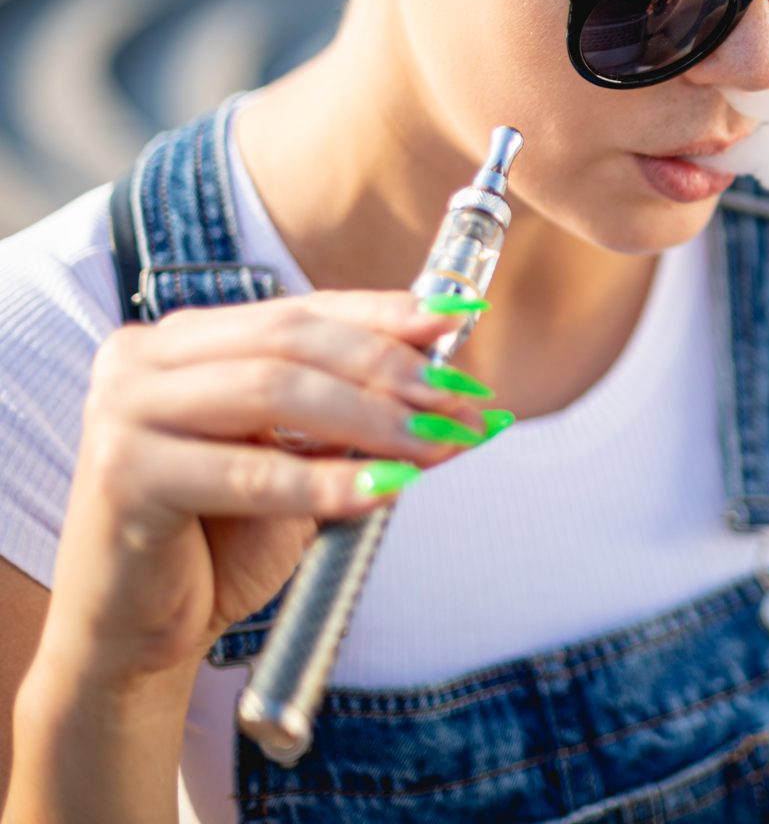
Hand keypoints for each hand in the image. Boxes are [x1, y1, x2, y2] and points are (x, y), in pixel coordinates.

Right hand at [33, 290, 490, 690]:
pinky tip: (387, 488)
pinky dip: (326, 482)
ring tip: (439, 444)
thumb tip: (459, 388)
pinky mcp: (123, 477)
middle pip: (292, 340)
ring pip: (273, 390)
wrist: (137, 639)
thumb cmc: (219, 544)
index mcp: (184, 341)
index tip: (460, 322)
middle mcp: (143, 360)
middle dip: (391, 368)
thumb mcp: (300, 462)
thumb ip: (359, 416)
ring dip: (372, 416)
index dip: (386, 314)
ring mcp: (123, 412)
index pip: (302, 310)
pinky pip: (249, 472)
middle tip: (462, 399)